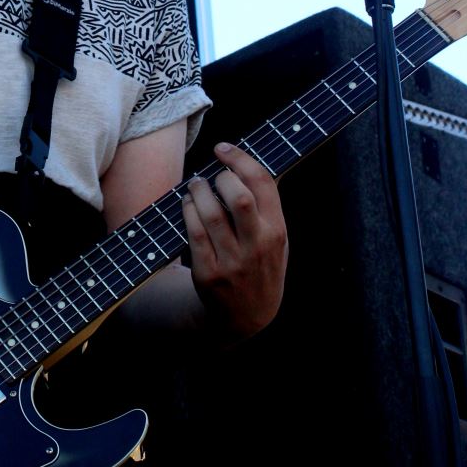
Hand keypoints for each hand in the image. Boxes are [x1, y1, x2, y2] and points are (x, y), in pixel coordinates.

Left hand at [182, 142, 287, 343]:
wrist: (246, 317)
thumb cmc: (260, 266)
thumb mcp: (276, 240)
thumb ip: (267, 207)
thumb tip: (243, 162)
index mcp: (278, 232)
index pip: (263, 184)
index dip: (240, 159)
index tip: (223, 148)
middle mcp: (257, 246)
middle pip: (238, 197)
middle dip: (220, 177)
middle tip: (212, 176)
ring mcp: (233, 262)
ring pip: (211, 214)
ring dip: (198, 191)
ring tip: (195, 186)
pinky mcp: (208, 274)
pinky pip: (194, 234)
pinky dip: (188, 212)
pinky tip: (188, 204)